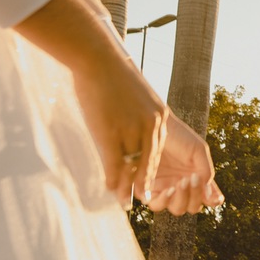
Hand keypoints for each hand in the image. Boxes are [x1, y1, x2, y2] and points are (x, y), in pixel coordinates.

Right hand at [72, 55, 166, 207]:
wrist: (99, 60)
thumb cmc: (113, 78)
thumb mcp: (137, 99)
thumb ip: (140, 118)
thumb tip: (134, 134)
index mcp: (160, 118)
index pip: (158, 151)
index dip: (152, 170)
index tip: (149, 184)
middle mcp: (151, 127)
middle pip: (149, 163)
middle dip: (144, 184)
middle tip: (142, 199)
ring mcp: (132, 131)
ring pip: (131, 167)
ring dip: (126, 185)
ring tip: (122, 199)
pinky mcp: (111, 133)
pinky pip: (114, 164)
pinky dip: (112, 178)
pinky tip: (109, 188)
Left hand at [144, 114, 222, 214]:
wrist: (154, 126)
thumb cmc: (178, 136)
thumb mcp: (199, 150)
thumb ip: (207, 171)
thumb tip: (209, 194)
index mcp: (197, 177)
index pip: (209, 197)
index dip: (213, 199)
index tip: (213, 195)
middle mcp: (182, 186)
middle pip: (193, 206)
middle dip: (196, 196)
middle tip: (194, 179)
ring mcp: (165, 189)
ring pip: (177, 208)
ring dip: (183, 199)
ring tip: (182, 182)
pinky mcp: (148, 189)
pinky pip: (157, 205)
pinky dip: (165, 201)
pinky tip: (170, 189)